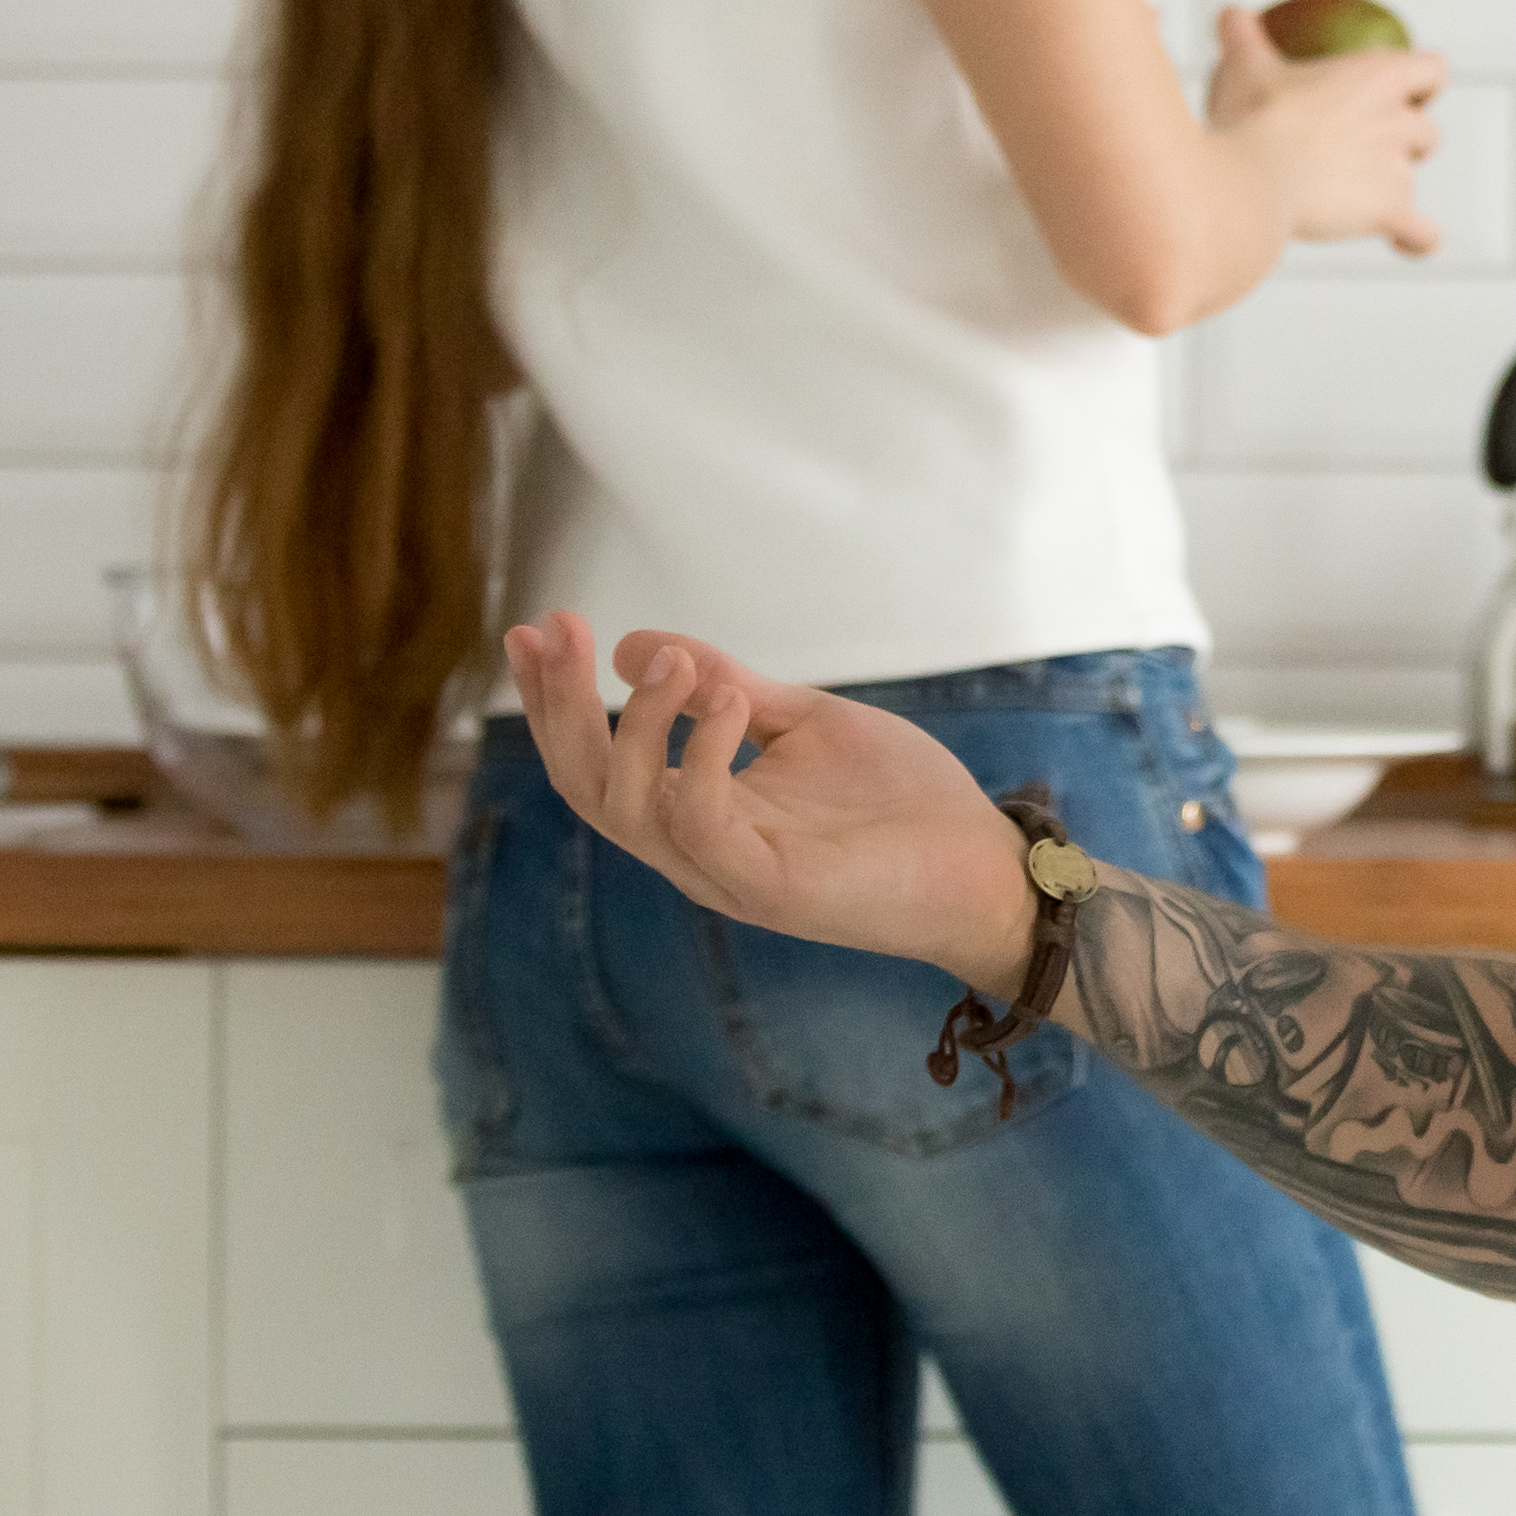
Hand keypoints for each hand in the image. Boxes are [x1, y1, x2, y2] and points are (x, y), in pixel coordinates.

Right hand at [497, 613, 1038, 998]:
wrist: (980, 862)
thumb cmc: (899, 799)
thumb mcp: (803, 721)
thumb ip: (726, 687)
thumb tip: (636, 646)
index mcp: (695, 811)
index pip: (595, 760)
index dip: (555, 698)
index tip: (535, 627)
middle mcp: (695, 848)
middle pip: (587, 785)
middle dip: (559, 706)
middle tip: (557, 629)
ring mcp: (727, 873)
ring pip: (629, 808)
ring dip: (635, 724)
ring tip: (674, 662)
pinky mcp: (770, 888)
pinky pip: (702, 826)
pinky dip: (699, 758)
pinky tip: (728, 701)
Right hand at [1206, 4, 1446, 257]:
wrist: (1252, 181)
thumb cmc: (1254, 121)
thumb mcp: (1247, 67)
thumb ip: (1244, 36)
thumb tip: (1232, 15)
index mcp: (1375, 77)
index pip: (1431, 70)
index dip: (1423, 82)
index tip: (1404, 91)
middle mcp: (1397, 120)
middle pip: (1427, 131)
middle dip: (1407, 139)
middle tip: (1369, 145)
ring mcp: (1396, 169)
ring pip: (1414, 178)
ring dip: (1394, 185)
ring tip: (1359, 191)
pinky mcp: (1390, 211)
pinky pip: (1422, 232)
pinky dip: (1416, 238)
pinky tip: (1405, 241)